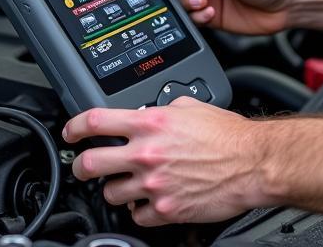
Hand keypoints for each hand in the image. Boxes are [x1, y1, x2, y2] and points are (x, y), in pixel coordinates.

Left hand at [64, 97, 263, 225]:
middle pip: (91, 163)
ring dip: (115, 188)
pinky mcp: (165, 211)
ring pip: (111, 193)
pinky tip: (149, 200)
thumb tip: (148, 113)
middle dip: (81, 166)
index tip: (71, 131)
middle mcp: (146, 153)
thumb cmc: (228, 134)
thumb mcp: (191, 106)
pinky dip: (139, 210)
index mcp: (150, 123)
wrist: (252, 162)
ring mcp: (153, 185)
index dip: (74, 126)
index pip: (96, 121)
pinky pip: (137, 216)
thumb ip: (163, 108)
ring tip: (127, 183)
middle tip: (84, 166)